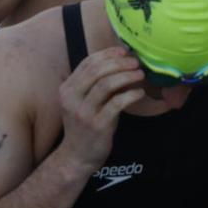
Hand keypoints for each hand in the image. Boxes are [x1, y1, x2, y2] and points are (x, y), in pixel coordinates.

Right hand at [58, 47, 145, 171]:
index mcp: (67, 89)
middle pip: (97, 71)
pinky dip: (131, 95)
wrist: (77, 156)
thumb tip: (120, 62)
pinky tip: (140, 93)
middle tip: (135, 62)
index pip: (88, 63)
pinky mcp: (97, 125)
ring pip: (106, 84)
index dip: (107, 54)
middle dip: (119, 63)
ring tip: (140, 75)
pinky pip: (116, 103)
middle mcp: (72, 98)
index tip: (123, 51)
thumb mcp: (83, 102)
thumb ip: (95, 84)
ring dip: (126, 76)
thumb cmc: (85, 126)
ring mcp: (84, 112)